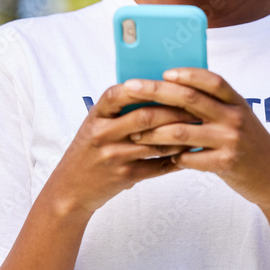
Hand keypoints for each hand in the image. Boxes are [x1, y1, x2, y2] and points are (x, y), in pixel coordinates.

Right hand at [45, 82, 200, 217]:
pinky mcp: (125, 176)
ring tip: (199, 128)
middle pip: (145, 117)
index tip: (168, 80)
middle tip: (197, 106)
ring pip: (156, 143)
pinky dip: (177, 158)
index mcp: (95, 116)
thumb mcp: (95, 126)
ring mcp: (114, 156)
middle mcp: (103, 134)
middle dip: (175, 111)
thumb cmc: (88, 151)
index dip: (144, 86)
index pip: (119, 94)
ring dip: (181, 136)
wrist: (70, 188)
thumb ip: (119, 111)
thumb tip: (158, 92)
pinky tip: (190, 152)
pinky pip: (157, 166)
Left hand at [122, 68, 269, 208]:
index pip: (212, 80)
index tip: (164, 72)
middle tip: (131, 89)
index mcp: (237, 102)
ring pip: (183, 131)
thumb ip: (214, 106)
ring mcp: (231, 141)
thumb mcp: (238, 118)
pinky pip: (189, 159)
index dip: (188, 74)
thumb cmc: (248, 144)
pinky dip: (173, 158)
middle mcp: (235, 117)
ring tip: (136, 135)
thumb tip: (173, 90)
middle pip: (190, 99)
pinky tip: (162, 159)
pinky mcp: (226, 164)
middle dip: (156, 92)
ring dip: (155, 132)